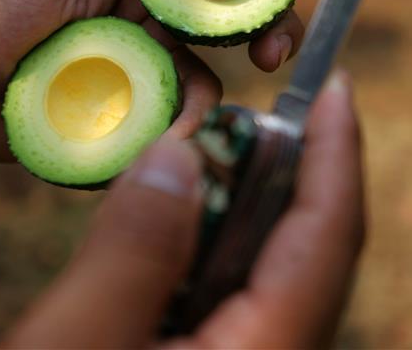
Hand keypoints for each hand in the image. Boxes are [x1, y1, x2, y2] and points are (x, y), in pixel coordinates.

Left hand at [0, 0, 315, 161]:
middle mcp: (155, 9)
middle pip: (234, 8)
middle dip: (272, 22)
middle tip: (278, 49)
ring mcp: (152, 59)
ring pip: (219, 66)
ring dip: (223, 89)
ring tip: (198, 115)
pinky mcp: (143, 104)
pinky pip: (182, 111)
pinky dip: (183, 124)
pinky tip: (166, 137)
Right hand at [0, 71, 364, 347]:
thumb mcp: (73, 347)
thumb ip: (133, 250)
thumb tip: (183, 154)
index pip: (327, 238)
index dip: (339, 154)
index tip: (336, 88)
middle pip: (312, 253)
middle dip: (294, 173)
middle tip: (263, 113)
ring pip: (275, 275)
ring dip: (251, 210)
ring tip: (219, 158)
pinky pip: (239, 300)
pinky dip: (218, 251)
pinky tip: (185, 228)